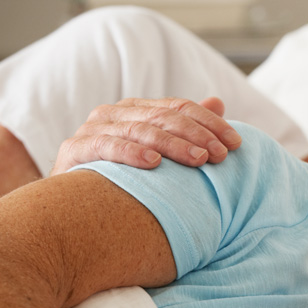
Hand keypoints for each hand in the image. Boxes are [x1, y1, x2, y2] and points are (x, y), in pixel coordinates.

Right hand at [52, 97, 242, 174]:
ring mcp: (91, 129)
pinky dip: (131, 152)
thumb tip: (219, 101)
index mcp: (135, 110)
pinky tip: (154, 162)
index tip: (236, 143)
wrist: (70, 206)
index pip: (179, 107)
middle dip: (197, 135)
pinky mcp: (74, 150)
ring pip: (139, 129)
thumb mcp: (157, 151)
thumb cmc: (121, 178)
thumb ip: (185, 127)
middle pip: (162, 117)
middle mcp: (113, 114)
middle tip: (221, 155)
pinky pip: (106, 146)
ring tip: (199, 160)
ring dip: (172, 144)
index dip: (210, 123)